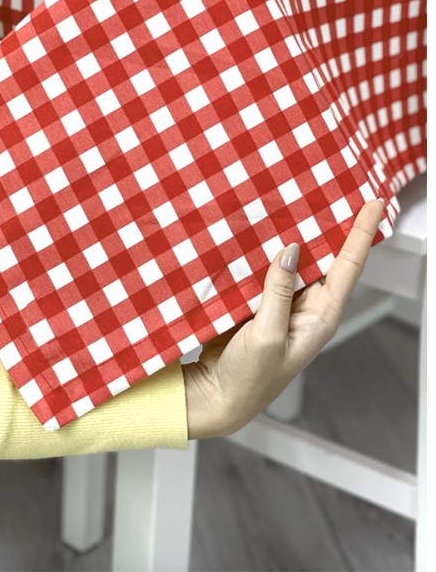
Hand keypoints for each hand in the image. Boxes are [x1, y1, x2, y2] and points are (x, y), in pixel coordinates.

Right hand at [183, 199, 383, 438]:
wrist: (216, 397)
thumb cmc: (248, 379)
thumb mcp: (267, 335)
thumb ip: (280, 292)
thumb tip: (291, 250)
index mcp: (319, 317)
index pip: (348, 268)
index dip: (362, 234)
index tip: (372, 204)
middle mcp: (306, 308)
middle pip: (326, 259)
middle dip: (332, 227)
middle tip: (334, 191)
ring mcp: (282, 304)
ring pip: (295, 262)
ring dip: (295, 235)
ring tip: (298, 203)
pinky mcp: (259, 303)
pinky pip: (266, 270)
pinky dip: (264, 251)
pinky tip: (259, 233)